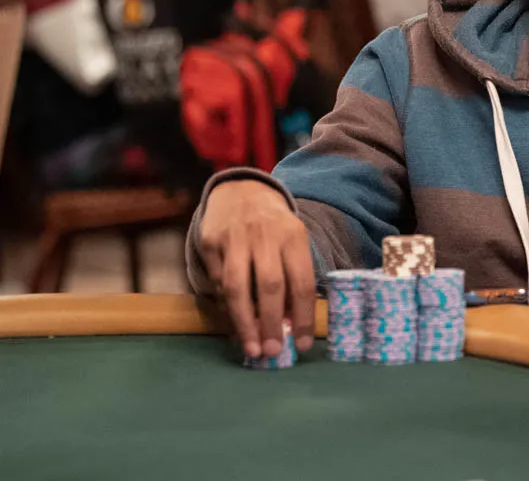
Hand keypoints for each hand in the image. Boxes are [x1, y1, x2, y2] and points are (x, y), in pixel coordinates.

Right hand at [197, 179, 315, 358]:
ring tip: (251, 347)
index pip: (302, 282)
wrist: (241, 192)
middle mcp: (265, 235)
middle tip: (272, 352)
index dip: (303, 317)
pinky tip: (235, 321)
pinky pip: (218, 281)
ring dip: (244, 322)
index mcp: (294, 236)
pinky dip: (226, 305)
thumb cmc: (274, 229)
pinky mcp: (209, 242)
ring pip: (237, 287)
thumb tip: (291, 326)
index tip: (302, 345)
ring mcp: (235, 238)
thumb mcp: (293, 244)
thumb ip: (293, 279)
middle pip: (270, 286)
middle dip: (271, 323)